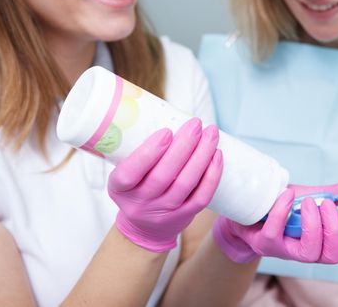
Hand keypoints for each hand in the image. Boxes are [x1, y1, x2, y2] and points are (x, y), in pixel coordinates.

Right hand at [108, 118, 222, 251]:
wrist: (144, 227)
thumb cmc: (136, 188)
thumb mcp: (124, 174)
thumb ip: (136, 150)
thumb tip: (157, 110)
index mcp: (120, 189)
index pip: (130, 173)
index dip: (148, 153)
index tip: (166, 131)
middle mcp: (141, 203)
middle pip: (163, 175)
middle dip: (183, 146)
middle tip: (196, 123)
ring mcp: (164, 212)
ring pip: (186, 183)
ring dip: (201, 155)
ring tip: (211, 133)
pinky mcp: (185, 216)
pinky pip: (202, 196)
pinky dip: (212, 175)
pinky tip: (217, 155)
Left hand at [213, 178, 337, 262]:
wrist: (248, 208)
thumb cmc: (284, 206)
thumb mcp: (314, 195)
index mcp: (322, 240)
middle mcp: (306, 250)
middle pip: (332, 255)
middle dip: (335, 230)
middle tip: (328, 204)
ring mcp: (285, 249)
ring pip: (308, 251)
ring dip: (313, 224)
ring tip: (308, 202)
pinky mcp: (264, 243)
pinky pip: (276, 233)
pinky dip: (283, 212)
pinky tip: (286, 196)